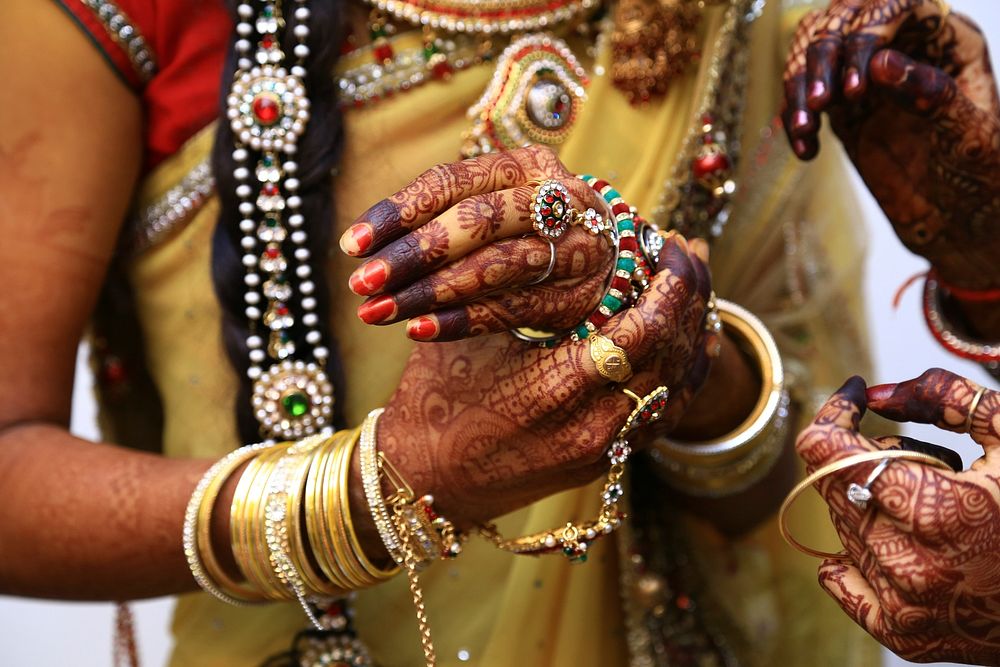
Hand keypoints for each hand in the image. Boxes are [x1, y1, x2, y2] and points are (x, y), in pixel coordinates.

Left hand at [338, 145, 615, 340]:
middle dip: (413, 253)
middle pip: (478, 222)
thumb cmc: (526, 228)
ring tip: (380, 312)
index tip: (352, 245)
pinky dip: (463, 321)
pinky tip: (421, 330)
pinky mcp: (574, 297)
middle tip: (362, 282)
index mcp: (525, 166)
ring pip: (495, 267)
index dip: (399, 211)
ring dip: (431, 292)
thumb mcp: (492, 205)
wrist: (606, 259)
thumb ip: (440, 218)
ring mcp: (572, 249)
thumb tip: (365, 250)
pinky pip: (512, 310)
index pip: (453, 182)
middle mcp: (556, 200)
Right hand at [374, 233, 711, 526]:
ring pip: (679, 384)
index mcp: (558, 388)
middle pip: (672, 352)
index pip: (645, 328)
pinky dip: (686, 373)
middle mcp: (594, 426)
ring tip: (696, 284)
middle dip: (688, 295)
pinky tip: (694, 339)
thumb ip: (517, 290)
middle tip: (687, 250)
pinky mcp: (607, 462)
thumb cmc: (436, 399)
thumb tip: (565, 231)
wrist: (425, 480)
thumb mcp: (467, 335)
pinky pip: (666, 413)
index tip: (667, 241)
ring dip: (693, 329)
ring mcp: (606, 450)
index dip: (666, 281)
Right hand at [782, 1, 999, 289]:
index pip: (897, 5)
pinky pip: (804, 96)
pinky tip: (806, 151)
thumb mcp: (968, 136)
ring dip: (799, 87)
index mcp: (946, 39)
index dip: (869, 31)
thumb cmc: (981, 176)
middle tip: (821, 105)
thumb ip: (931, 94)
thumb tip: (881, 62)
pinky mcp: (842, 108)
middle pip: (845, 20)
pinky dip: (794, 119)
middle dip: (824, 57)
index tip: (856, 86)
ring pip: (814, 52)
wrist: (959, 221)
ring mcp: (867, 77)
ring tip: (804, 129)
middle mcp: (902, 47)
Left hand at [794, 370, 999, 664]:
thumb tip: (878, 394)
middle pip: (834, 482)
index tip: (853, 400)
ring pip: (840, 523)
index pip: (825, 449)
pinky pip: (838, 576)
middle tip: (921, 460)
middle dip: (865, 456)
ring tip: (931, 506)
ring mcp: (901, 604)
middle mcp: (908, 564)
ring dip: (870, 502)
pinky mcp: (900, 633)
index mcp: (935, 511)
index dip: (835, 413)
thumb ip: (946, 398)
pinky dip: (858, 551)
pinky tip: (906, 543)